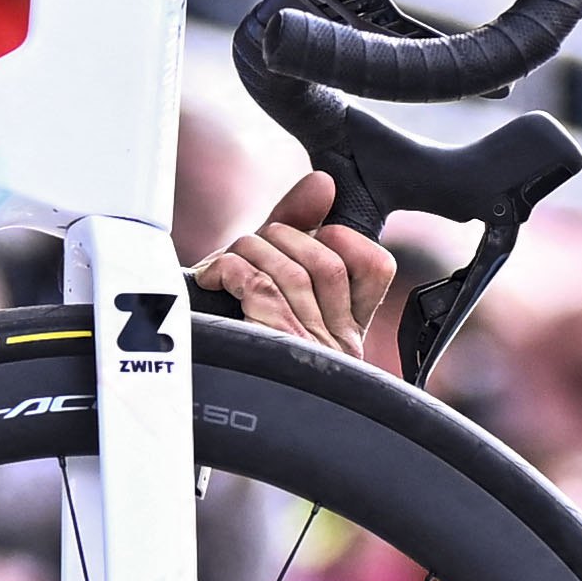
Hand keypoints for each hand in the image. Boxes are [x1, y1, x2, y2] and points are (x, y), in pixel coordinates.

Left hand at [193, 167, 405, 364]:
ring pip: (293, 274)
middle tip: (251, 245)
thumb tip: (324, 182)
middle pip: (328, 263)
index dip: (343, 236)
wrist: (205, 399)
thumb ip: (302, 228)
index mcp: (348, 329)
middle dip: (283, 236)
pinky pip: (259, 287)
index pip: (376, 267)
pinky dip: (230, 268)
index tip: (311, 231)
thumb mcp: (275, 277)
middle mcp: (338, 343)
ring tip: (227, 260)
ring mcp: (310, 351)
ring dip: (250, 251)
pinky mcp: (276, 350)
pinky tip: (213, 275)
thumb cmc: (240, 334)